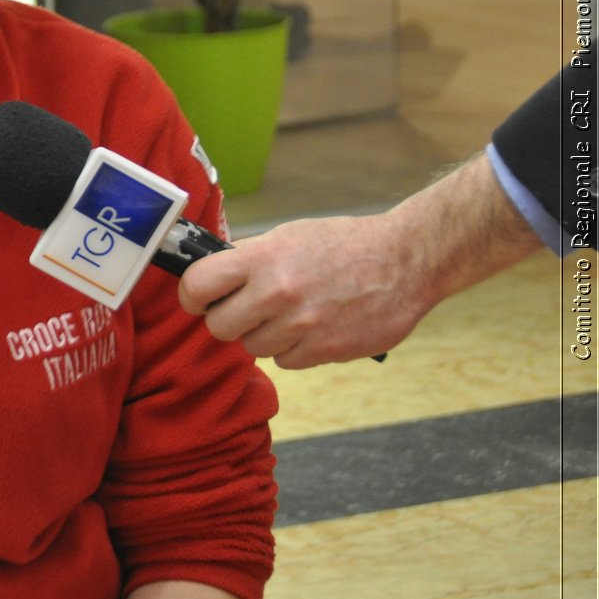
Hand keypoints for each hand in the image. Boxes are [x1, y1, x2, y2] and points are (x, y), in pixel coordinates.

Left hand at [178, 153, 542, 368]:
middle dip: (226, 320)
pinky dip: (291, 349)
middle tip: (243, 310)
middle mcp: (278, 293)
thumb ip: (250, 258)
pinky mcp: (323, 351)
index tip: (197, 298)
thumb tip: (212, 277)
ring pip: (251, 347)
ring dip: (262, 335)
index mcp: (264, 258)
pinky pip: (284, 361)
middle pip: (218, 326)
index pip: (198, 284)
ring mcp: (301, 325)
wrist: (407, 261)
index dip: (191, 295)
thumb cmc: (345, 244)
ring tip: (287, 315)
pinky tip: (310, 328)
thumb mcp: (290, 236)